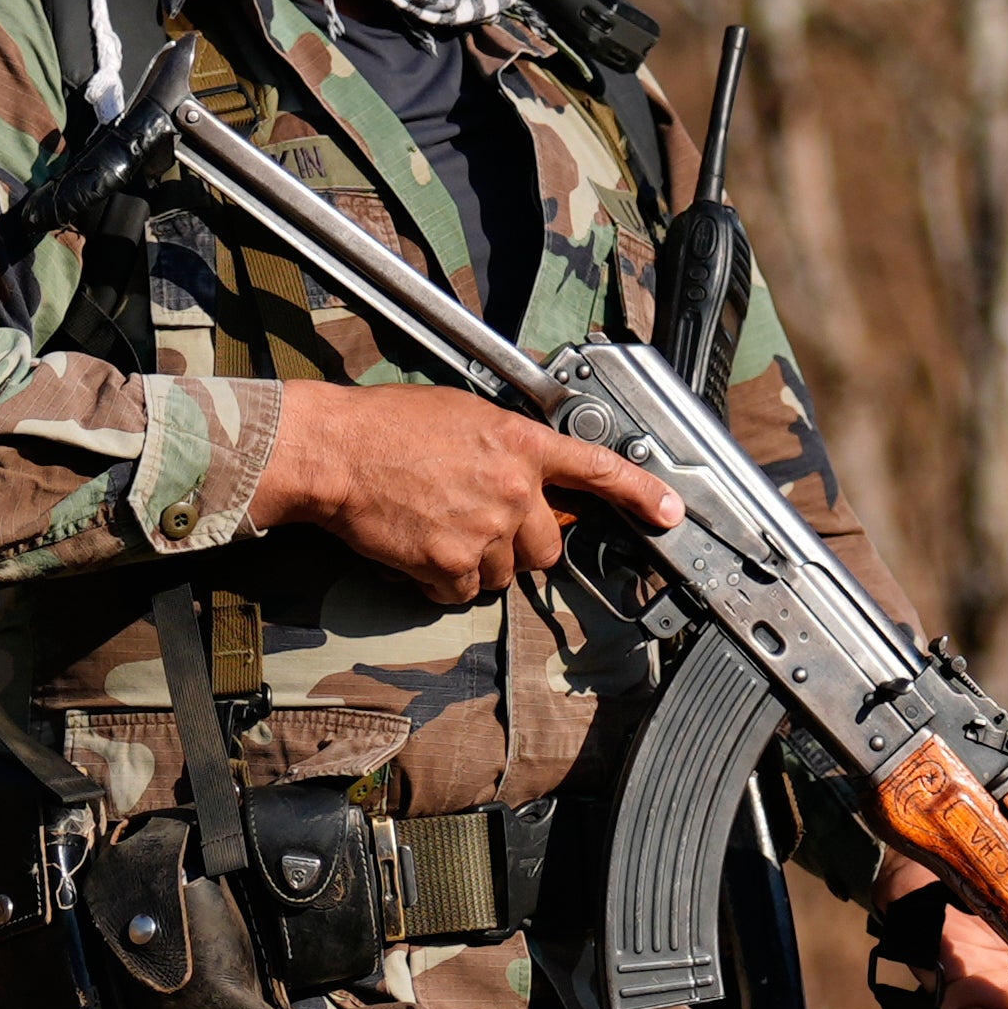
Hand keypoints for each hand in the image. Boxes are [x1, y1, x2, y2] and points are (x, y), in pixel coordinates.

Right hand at [250, 381, 680, 609]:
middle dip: (520, 545)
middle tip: (479, 523)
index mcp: (521, 444)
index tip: (669, 512)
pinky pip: (462, 592)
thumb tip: (528, 477)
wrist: (338, 452)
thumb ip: (509, 447)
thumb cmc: (389, 426)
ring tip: (437, 527)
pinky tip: (417, 547)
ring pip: (503, 573)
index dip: (640, 494)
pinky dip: (441, 580)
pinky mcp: (451, 565)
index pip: (597, 471)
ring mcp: (485, 531)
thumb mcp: (466, 416)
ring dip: (477, 562)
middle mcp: (513, 489)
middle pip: (547, 547)